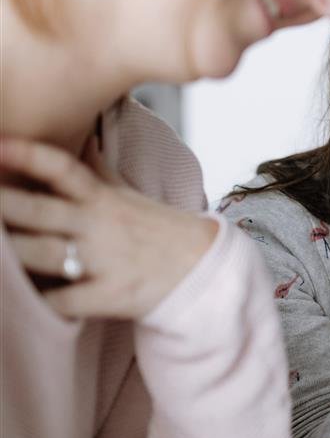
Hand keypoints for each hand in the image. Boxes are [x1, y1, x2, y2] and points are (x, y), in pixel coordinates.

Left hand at [0, 137, 215, 318]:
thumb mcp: (127, 193)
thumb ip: (94, 170)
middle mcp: (100, 225)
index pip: (64, 169)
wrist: (202, 268)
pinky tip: (23, 301)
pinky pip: (65, 301)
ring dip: (13, 252)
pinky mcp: (111, 295)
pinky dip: (44, 302)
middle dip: (4, 205)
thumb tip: (81, 135)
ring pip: (44, 254)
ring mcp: (105, 260)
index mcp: (102, 198)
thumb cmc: (157, 229)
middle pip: (41, 211)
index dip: (29, 155)